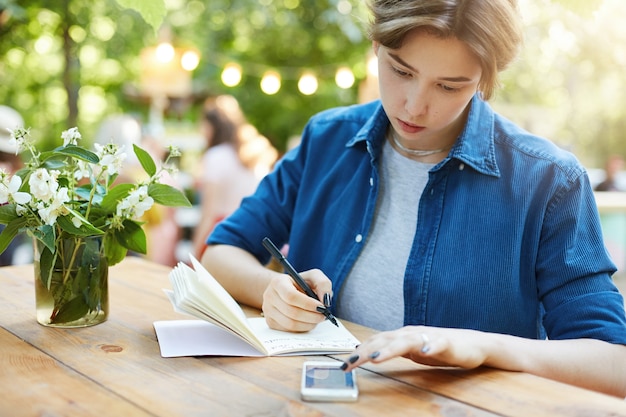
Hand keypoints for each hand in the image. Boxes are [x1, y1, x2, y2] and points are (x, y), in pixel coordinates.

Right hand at [262, 268, 332, 331]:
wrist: (287, 290)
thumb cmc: (302, 283)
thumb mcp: (314, 277)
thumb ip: (323, 284)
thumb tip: (325, 300)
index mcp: (278, 282)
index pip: (291, 296)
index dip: (308, 304)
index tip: (322, 307)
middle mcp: (269, 296)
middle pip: (292, 312)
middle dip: (311, 316)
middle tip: (324, 315)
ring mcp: (268, 311)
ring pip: (290, 324)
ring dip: (308, 324)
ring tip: (317, 319)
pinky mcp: (270, 322)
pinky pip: (288, 330)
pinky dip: (302, 328)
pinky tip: (308, 322)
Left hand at [341, 326, 489, 370]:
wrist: (471, 344)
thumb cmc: (438, 347)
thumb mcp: (410, 350)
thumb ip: (391, 349)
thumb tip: (367, 353)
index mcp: (401, 336)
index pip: (376, 342)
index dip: (359, 351)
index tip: (344, 363)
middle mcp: (411, 334)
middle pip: (385, 341)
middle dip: (366, 352)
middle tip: (350, 363)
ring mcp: (428, 337)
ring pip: (406, 342)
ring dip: (390, 349)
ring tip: (377, 358)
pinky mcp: (447, 343)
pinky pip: (438, 344)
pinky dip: (430, 346)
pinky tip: (424, 352)